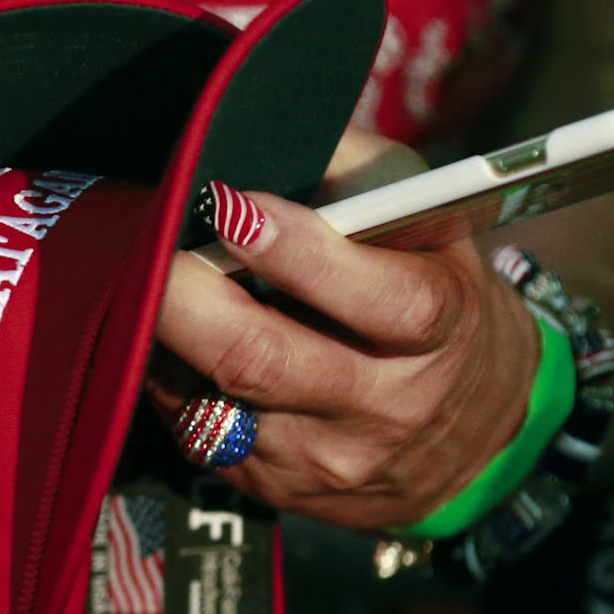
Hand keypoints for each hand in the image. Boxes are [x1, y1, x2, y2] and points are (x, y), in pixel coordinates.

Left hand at [151, 178, 538, 528]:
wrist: (469, 427)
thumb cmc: (429, 289)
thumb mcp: (426, 221)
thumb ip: (355, 170)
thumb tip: (259, 128)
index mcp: (436, 328)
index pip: (378, 299)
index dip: (296, 250)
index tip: (229, 203)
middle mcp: (382, 404)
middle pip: (261, 360)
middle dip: (186, 298)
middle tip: (147, 242)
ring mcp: (320, 458)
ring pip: (208, 398)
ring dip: (160, 337)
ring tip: (144, 281)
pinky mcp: (268, 486)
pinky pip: (190, 426)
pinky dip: (165, 375)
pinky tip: (166, 338)